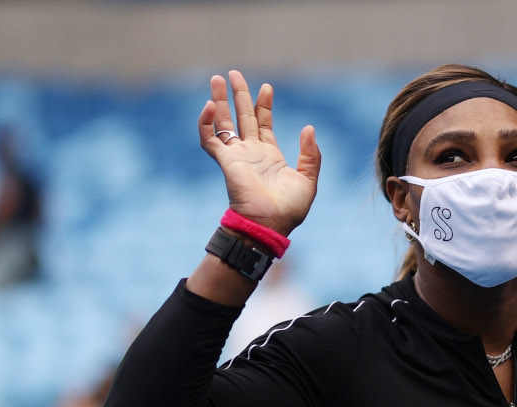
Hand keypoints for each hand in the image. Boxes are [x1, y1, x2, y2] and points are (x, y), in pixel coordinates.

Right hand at [198, 70, 320, 235]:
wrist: (271, 223)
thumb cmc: (290, 208)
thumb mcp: (308, 179)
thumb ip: (311, 154)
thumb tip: (308, 127)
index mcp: (270, 156)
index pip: (263, 123)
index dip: (264, 105)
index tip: (266, 87)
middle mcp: (251, 153)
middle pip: (242, 117)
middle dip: (239, 95)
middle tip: (234, 74)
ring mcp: (237, 156)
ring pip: (224, 122)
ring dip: (219, 101)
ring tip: (218, 79)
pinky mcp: (225, 161)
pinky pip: (210, 138)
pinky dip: (206, 122)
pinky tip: (210, 105)